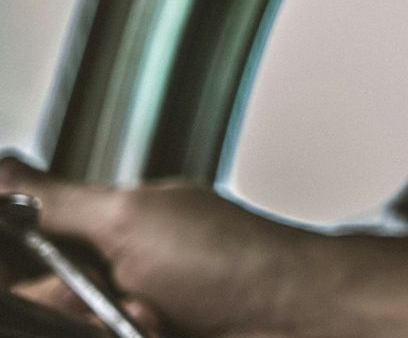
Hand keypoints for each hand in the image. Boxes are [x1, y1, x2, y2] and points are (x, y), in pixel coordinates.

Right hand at [0, 157, 306, 336]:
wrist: (297, 315)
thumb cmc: (239, 260)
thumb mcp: (132, 218)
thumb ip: (56, 201)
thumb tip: (5, 169)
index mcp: (104, 228)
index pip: (26, 247)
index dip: (31, 270)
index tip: (56, 274)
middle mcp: (110, 274)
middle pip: (40, 299)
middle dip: (65, 299)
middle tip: (110, 291)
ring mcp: (126, 314)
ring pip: (64, 323)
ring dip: (98, 323)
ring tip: (153, 315)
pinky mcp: (140, 336)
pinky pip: (95, 336)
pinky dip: (120, 334)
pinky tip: (158, 330)